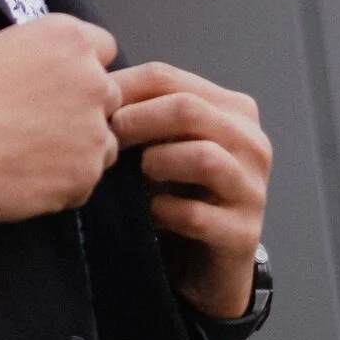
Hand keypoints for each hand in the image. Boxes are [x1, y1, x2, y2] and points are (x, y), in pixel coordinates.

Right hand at [0, 15, 121, 221]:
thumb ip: (31, 55)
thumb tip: (35, 71)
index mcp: (65, 38)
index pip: (104, 48)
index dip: (81, 67)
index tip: (61, 83)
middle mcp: (90, 79)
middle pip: (109, 95)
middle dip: (84, 109)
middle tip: (42, 123)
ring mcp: (93, 130)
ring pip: (104, 141)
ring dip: (80, 148)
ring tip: (32, 154)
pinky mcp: (86, 175)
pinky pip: (86, 180)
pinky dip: (65, 183)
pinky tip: (27, 176)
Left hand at [109, 62, 271, 317]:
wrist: (205, 262)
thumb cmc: (179, 191)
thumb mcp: (164, 142)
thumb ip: (144, 111)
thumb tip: (95, 89)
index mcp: (232, 109)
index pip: (166, 78)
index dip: (120, 88)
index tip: (87, 106)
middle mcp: (251, 142)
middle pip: (187, 108)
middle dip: (136, 120)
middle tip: (107, 140)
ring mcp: (252, 189)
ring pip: (202, 157)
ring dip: (157, 164)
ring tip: (139, 176)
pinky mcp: (243, 234)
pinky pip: (195, 214)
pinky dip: (163, 211)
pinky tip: (151, 213)